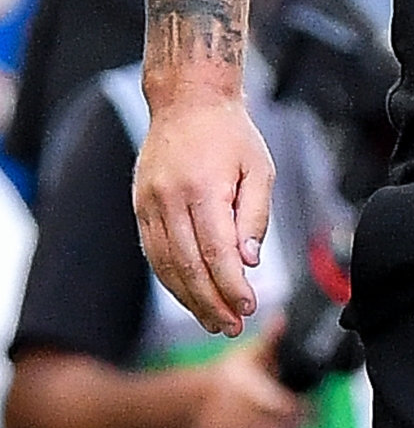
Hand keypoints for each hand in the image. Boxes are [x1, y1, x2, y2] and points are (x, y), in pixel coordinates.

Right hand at [133, 92, 274, 336]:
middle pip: (188, 266)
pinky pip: (154, 254)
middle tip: (231, 326)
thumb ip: (254, 216)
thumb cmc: (230, 134)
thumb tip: (248, 262)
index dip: (232, 286)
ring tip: (214, 321)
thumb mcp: (259, 168)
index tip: (249, 307)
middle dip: (211, 302)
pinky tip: (190, 296)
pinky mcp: (140, 207)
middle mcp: (170, 199)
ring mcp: (149, 204)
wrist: (188, 101)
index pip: (216, 252)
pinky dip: (172, 280)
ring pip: (167, 266)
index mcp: (203, 188)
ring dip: (190, 299)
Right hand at [189, 320, 307, 427]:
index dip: (301, 409)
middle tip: (309, 419)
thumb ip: (270, 340)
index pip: (283, 407)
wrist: (190, 407)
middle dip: (297, 427)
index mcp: (246, 393)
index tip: (312, 405)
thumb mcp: (247, 355)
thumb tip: (283, 319)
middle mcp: (237, 420)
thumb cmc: (225, 379)